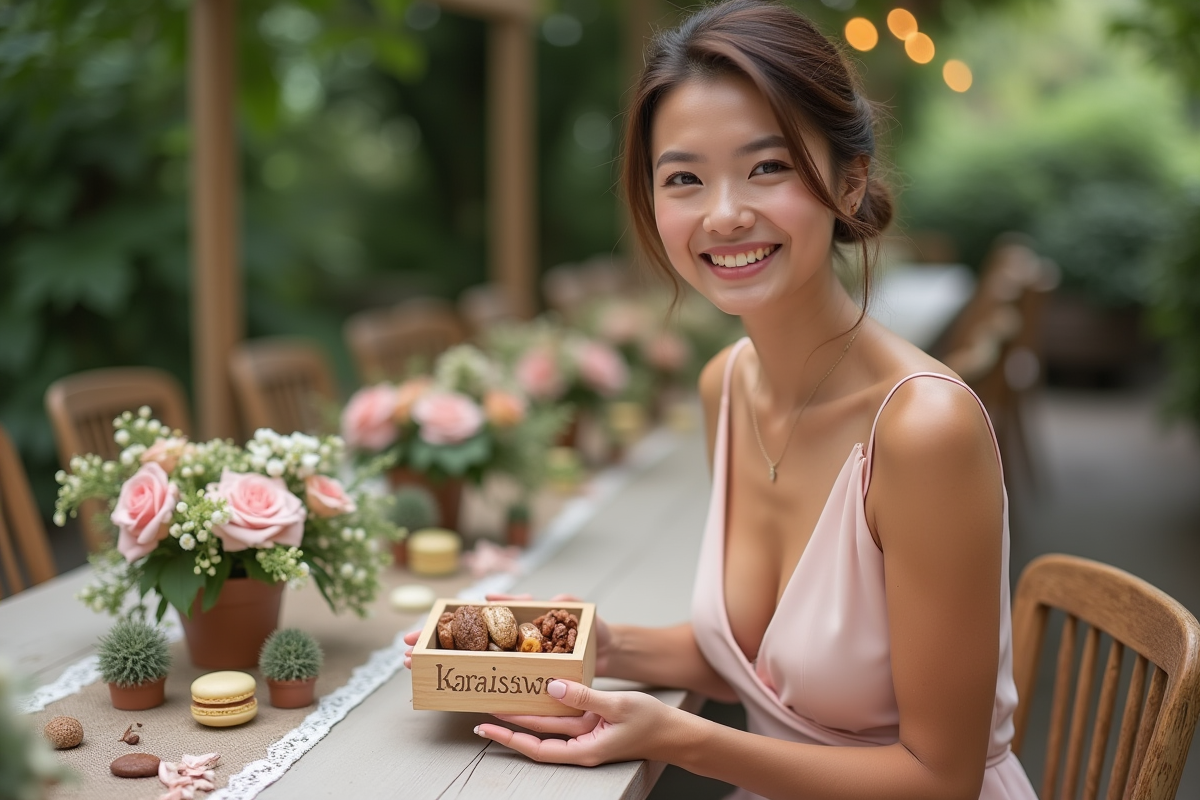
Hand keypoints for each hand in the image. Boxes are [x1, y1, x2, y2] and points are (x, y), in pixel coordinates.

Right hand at [401, 593, 612, 673]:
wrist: (608, 652)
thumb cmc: (592, 627)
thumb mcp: (574, 610)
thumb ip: (558, 602)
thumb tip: (531, 595)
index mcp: (518, 615)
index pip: (477, 616)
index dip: (450, 619)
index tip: (425, 624)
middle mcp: (510, 635)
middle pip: (464, 638)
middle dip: (433, 642)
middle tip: (405, 649)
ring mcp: (514, 656)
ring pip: (471, 659)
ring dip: (443, 661)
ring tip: (414, 666)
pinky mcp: (522, 675)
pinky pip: (494, 679)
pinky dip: (472, 681)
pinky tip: (450, 687)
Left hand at [476, 679, 675, 765]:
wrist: (674, 732)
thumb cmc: (650, 722)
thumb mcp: (617, 705)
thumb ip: (584, 697)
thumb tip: (551, 687)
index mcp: (584, 750)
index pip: (536, 748)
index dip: (509, 737)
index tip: (486, 727)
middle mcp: (579, 745)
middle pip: (537, 735)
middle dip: (510, 722)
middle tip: (484, 707)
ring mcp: (585, 734)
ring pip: (549, 723)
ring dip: (526, 711)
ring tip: (502, 697)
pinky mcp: (591, 724)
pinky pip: (564, 714)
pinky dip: (549, 703)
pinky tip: (536, 691)